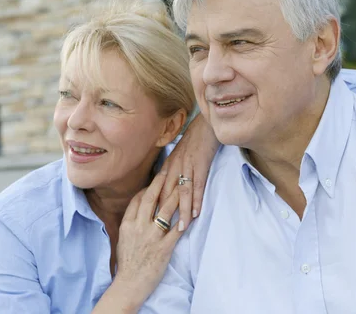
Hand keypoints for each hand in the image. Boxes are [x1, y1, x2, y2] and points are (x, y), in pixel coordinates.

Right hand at [108, 170, 181, 308]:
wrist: (128, 284)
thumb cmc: (127, 263)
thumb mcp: (123, 239)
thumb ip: (131, 223)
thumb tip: (137, 211)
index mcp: (128, 224)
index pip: (138, 199)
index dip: (148, 187)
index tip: (156, 178)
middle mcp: (138, 227)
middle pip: (151, 199)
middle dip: (161, 183)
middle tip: (170, 170)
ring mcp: (151, 237)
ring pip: (165, 210)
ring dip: (176, 196)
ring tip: (184, 184)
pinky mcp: (163, 248)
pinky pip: (176, 231)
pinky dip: (184, 221)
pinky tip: (193, 212)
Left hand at [158, 114, 219, 229]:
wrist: (205, 124)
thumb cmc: (194, 140)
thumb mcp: (179, 155)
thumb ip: (174, 170)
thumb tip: (169, 186)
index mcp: (168, 166)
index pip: (158, 191)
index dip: (154, 208)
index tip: (150, 224)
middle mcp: (174, 167)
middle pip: (167, 195)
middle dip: (164, 215)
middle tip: (160, 232)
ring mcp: (187, 166)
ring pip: (182, 193)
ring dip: (182, 212)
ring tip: (181, 228)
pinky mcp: (200, 165)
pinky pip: (198, 185)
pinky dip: (196, 200)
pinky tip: (196, 212)